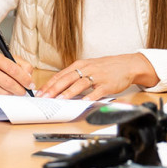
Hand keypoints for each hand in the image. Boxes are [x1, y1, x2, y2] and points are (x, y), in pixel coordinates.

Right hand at [0, 52, 34, 94]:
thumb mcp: (9, 60)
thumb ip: (23, 66)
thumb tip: (29, 77)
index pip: (12, 68)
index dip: (24, 78)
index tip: (30, 84)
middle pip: (8, 82)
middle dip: (20, 89)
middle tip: (24, 92)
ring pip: (1, 92)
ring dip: (12, 95)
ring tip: (15, 93)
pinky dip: (3, 99)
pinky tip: (6, 96)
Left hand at [38, 53, 158, 99]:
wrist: (127, 65)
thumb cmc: (105, 67)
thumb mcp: (88, 67)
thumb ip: (74, 76)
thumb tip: (58, 87)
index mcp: (79, 65)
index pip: (60, 75)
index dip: (49, 84)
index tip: (40, 93)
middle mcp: (86, 69)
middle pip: (66, 79)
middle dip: (53, 89)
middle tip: (44, 97)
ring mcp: (97, 76)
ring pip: (79, 84)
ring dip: (68, 93)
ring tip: (59, 100)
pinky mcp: (107, 84)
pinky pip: (96, 92)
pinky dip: (88, 97)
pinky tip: (82, 102)